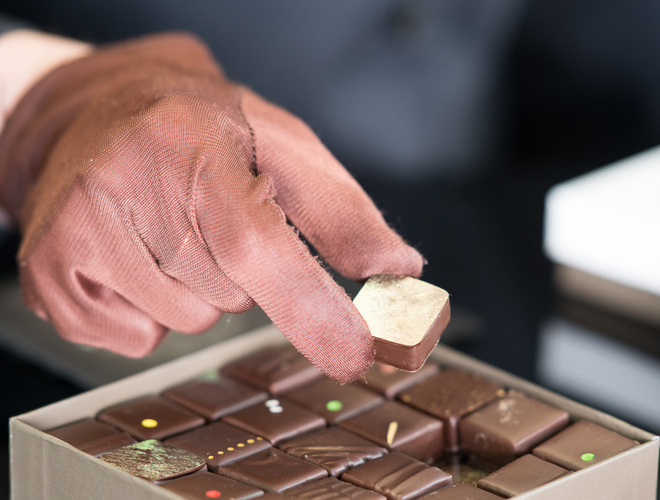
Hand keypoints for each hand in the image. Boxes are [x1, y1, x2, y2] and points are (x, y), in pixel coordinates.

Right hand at [0, 33, 422, 382]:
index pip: (256, 245)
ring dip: (199, 288)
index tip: (356, 354)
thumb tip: (397, 269)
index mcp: (189, 143)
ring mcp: (77, 231)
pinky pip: (138, 337)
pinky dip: (154, 310)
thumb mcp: (283, 148)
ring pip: (186, 321)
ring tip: (171, 226)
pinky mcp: (50, 272)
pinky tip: (136, 254)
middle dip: (244, 274)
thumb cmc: (200, 129)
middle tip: (213, 214)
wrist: (102, 113)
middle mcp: (122, 183)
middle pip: (228, 296)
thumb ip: (342, 213)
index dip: (309, 307)